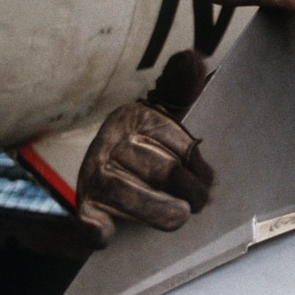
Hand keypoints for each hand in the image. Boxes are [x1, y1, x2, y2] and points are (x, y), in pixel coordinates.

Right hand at [74, 51, 213, 247]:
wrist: (109, 178)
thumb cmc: (148, 148)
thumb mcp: (164, 115)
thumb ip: (181, 89)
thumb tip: (192, 58)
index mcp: (133, 118)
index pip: (180, 143)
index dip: (200, 166)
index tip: (207, 179)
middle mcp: (110, 144)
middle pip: (164, 170)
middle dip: (191, 192)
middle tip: (199, 203)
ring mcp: (95, 177)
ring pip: (134, 196)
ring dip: (162, 212)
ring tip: (178, 216)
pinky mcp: (86, 209)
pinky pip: (90, 221)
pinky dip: (98, 230)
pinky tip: (106, 236)